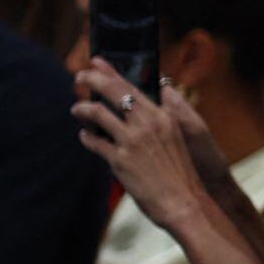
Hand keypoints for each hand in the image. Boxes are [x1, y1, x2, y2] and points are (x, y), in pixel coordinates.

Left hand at [72, 62, 216, 231]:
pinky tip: (84, 136)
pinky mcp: (120, 160)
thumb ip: (170, 110)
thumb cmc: (184, 170)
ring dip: (83, 109)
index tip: (96, 62)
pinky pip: (94, 142)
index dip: (111, 72)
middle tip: (79, 75)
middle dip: (92, 80)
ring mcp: (132, 141)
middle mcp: (147, 123)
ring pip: (98, 114)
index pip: (132, 86)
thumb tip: (162, 89)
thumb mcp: (183, 134)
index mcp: (163, 116)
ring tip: (76, 108)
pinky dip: (87, 137)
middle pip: (113, 92)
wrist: (186, 201)